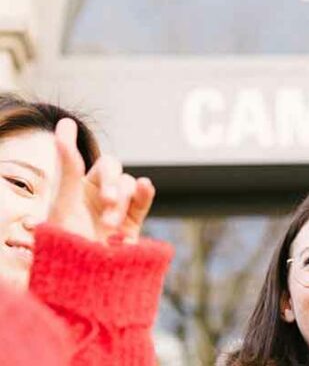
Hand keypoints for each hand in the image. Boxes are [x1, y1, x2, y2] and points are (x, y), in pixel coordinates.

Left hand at [47, 118, 154, 243]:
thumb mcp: (65, 201)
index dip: (78, 149)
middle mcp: (96, 197)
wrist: (84, 283)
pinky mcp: (132, 225)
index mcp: (76, 190)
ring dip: (122, 200)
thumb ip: (70, 164)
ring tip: (110, 226)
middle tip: (108, 204)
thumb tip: (64, 124)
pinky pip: (143, 201)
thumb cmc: (68, 243)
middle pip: (114, 171)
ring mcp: (116, 210)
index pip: (87, 161)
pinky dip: (146, 193)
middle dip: (113, 184)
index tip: (66, 127)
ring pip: (129, 186)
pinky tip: (146, 187)